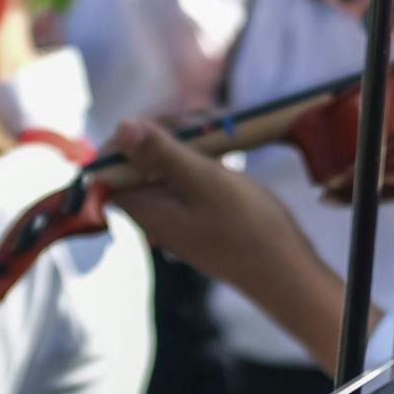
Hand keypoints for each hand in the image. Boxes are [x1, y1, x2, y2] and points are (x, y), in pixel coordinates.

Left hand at [106, 120, 355, 372]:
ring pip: (165, 158)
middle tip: (206, 122)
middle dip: (166, 130)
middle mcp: (152, 209)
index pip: (108, 164)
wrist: (285, 271)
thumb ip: (162, 154)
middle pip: (136, 155)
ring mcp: (174, 208)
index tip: (168, 124)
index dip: (129, 136)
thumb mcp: (206, 182)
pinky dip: (202, 152)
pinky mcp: (196, 206)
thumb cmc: (248, 229)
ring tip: (222, 128)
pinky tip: (227, 144)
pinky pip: (186, 170)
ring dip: (189, 136)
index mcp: (144, 206)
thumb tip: (121, 126)